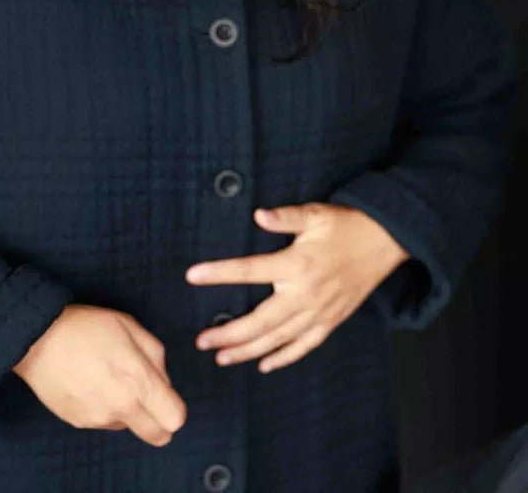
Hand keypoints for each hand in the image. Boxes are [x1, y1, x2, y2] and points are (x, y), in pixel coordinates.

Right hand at [12, 304, 187, 446]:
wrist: (39, 339)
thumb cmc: (87, 327)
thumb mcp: (130, 326)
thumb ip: (155, 355)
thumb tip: (163, 379)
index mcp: (138, 381)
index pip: (175, 418)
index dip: (174, 407)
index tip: (165, 395)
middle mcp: (121, 406)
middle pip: (158, 436)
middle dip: (159, 421)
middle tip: (147, 397)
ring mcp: (99, 418)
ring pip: (129, 426)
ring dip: (129, 410)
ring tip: (110, 379)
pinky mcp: (79, 423)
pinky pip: (105, 422)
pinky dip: (105, 408)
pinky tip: (92, 384)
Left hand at [184, 202, 409, 373]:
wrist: (387, 241)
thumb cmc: (346, 225)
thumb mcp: (315, 214)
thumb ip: (285, 217)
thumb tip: (258, 215)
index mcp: (297, 264)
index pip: (250, 270)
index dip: (220, 273)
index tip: (193, 276)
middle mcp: (306, 294)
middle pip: (260, 320)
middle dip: (228, 333)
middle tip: (201, 340)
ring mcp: (319, 312)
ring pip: (278, 339)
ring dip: (248, 350)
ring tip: (221, 357)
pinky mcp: (331, 321)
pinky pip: (304, 346)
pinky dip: (283, 358)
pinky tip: (264, 365)